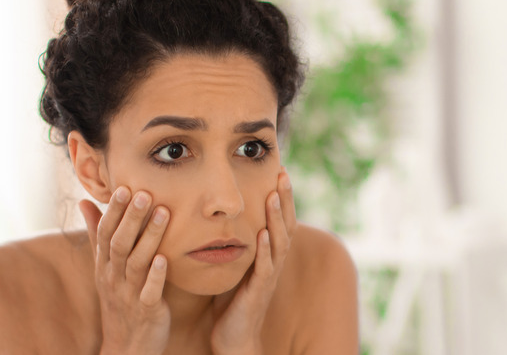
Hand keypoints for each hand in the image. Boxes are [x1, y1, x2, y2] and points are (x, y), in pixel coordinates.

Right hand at [80, 187, 170, 354]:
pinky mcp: (147, 311)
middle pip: (119, 244)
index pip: (105, 233)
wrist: (126, 347)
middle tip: (144, 193)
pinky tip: (165, 258)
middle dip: (131, 218)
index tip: (124, 187)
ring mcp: (129, 294)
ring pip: (136, 262)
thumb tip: (84, 201)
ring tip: (163, 213)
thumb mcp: (104, 267)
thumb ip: (96, 234)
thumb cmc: (118, 299)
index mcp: (104, 265)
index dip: (114, 211)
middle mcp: (113, 278)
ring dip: (149, 237)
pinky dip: (156, 275)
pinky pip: (150, 292)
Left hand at [210, 168, 296, 354]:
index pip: (279, 219)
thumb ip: (236, 243)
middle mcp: (273, 262)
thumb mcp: (235, 265)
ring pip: (278, 242)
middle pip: (286, 224)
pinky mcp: (258, 292)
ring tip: (273, 195)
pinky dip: (265, 250)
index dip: (281, 196)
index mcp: (268, 254)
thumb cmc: (232, 301)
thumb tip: (220, 215)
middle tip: (282, 173)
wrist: (234, 337)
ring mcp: (268, 277)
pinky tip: (262, 233)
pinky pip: (265, 268)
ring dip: (276, 218)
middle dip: (285, 199)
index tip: (279, 170)